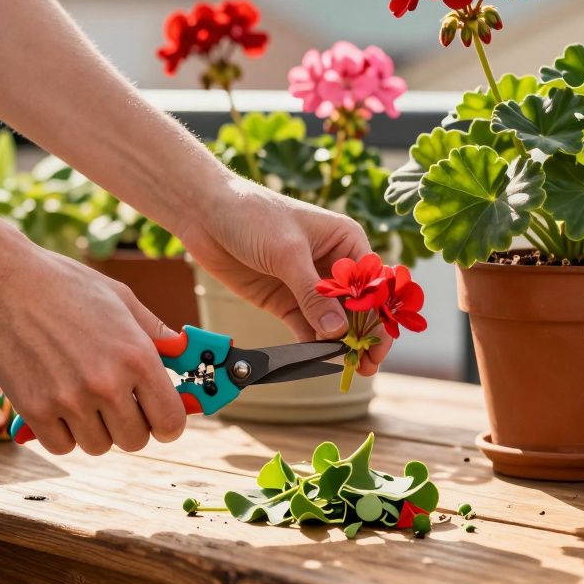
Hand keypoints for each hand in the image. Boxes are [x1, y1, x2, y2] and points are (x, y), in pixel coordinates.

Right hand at [0, 247, 185, 454]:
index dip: (169, 424)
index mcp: (137, 356)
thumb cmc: (65, 285)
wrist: (2, 281)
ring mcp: (69, 400)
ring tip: (84, 397)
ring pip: (98, 446)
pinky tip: (58, 404)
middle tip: (117, 404)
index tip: (159, 418)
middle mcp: (107, 384)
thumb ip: (156, 333)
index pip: (171, 421)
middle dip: (131, 426)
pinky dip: (62, 432)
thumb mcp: (122, 299)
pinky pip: (61, 446)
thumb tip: (182, 354)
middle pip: (135, 440)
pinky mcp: (34, 411)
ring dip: (95, 429)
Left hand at [178, 178, 391, 374]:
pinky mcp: (285, 301)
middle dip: (363, 335)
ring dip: (340, 345)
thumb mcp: (287, 253)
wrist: (205, 214)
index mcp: (345, 242)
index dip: (378, 314)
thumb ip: (313, 294)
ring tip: (348, 368)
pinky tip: (318, 359)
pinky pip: (306, 327)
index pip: (372, 284)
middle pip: (358, 308)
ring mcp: (308, 285)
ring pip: (333, 322)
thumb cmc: (252, 215)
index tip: (376, 342)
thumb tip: (338, 332)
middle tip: (367, 364)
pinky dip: (313, 344)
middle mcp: (332, 265)